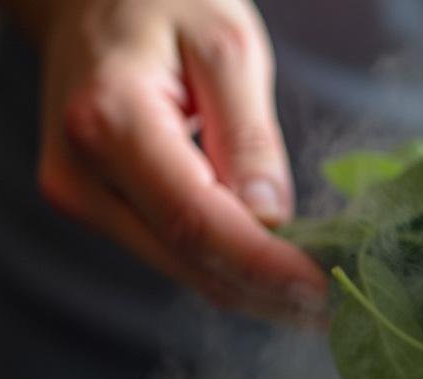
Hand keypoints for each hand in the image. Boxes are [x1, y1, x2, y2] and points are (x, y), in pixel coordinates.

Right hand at [33, 0, 327, 320]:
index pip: (195, 222)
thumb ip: (249, 135)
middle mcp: (82, 174)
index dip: (264, 267)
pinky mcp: (95, 207)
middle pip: (188, 259)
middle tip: (340, 305)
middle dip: (268, 290)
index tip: (325, 289)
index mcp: (110, 121)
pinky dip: (227, 265)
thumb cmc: (161, 1)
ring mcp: (82, 197)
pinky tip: (277, 268)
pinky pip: (171, 252)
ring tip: (320, 291)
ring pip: (181, 267)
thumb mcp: (226, 44)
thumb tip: (271, 221)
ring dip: (253, 286)